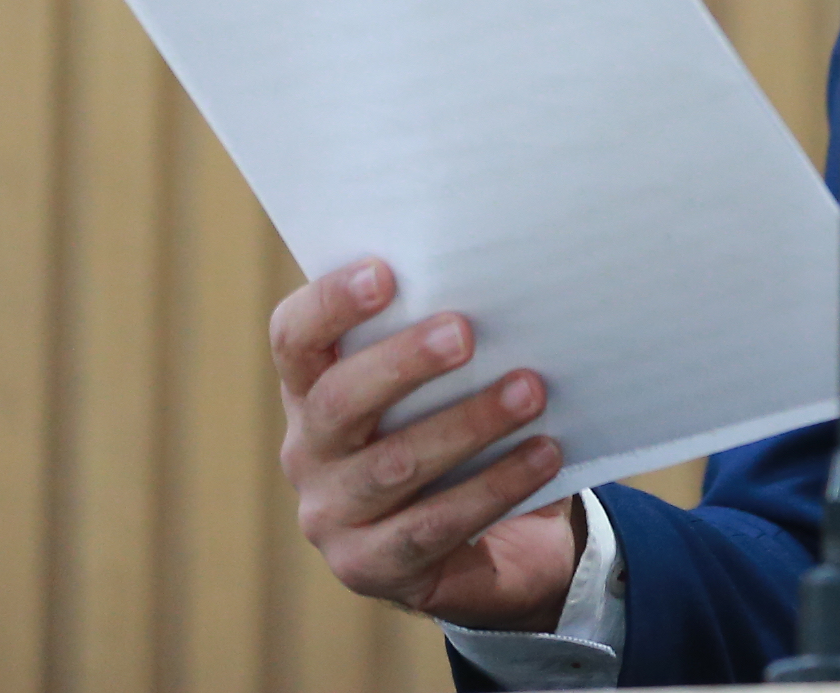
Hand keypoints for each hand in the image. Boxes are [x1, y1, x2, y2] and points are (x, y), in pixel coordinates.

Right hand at [271, 259, 578, 629]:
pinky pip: (434, 525)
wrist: (494, 543)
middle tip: (465, 333)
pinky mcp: (370, 567)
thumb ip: (450, 343)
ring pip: (393, 466)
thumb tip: (507, 284)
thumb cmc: (466, 432)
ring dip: (468, 424)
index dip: (329, 303)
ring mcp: (333, 516)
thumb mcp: (449, 385)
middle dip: (403, 363)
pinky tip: (543, 454)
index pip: (295, 339)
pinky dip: (496, 486)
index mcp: (313, 391)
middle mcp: (309, 452)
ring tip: (531, 391)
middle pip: (339, 401)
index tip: (385, 272)